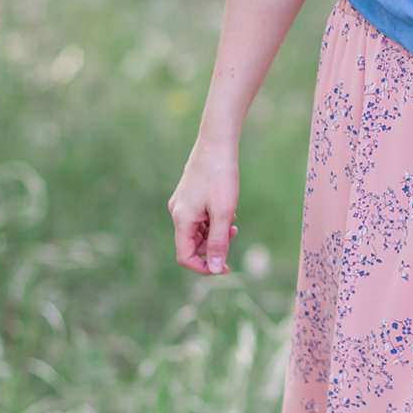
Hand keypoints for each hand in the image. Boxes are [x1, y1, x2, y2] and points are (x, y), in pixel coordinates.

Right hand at [168, 139, 239, 275]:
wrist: (217, 143)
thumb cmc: (221, 176)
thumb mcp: (223, 213)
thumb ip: (218, 242)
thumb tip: (215, 269)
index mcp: (182, 219)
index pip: (185, 256)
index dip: (204, 267)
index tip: (225, 267)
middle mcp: (178, 213)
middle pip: (192, 245)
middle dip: (212, 248)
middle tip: (234, 236)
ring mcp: (183, 205)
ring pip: (197, 232)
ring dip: (215, 235)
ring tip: (233, 224)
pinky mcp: (190, 197)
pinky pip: (200, 219)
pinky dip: (214, 222)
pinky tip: (228, 211)